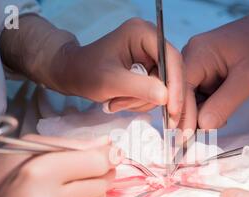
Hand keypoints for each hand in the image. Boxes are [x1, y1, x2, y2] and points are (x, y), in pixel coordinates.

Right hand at [0, 135, 121, 196]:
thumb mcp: (30, 146)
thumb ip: (72, 145)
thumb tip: (107, 145)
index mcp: (40, 171)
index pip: (95, 164)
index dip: (108, 154)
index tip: (110, 149)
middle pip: (102, 182)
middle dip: (104, 169)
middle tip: (94, 161)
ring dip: (96, 185)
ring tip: (78, 177)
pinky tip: (66, 193)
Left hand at [58, 18, 184, 127]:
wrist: (74, 74)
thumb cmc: (86, 72)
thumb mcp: (111, 81)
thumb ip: (139, 88)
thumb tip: (165, 97)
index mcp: (142, 33)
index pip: (170, 57)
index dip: (175, 84)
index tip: (173, 108)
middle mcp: (151, 42)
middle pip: (171, 74)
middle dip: (156, 97)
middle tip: (137, 110)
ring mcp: (151, 57)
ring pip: (164, 87)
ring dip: (142, 101)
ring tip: (117, 102)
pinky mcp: (148, 70)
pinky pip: (156, 92)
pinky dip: (140, 102)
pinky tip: (122, 101)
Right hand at [181, 4, 248, 130]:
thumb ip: (225, 103)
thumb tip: (203, 126)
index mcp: (199, 53)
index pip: (180, 88)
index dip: (182, 114)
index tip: (186, 138)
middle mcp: (191, 57)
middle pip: (180, 94)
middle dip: (189, 116)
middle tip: (197, 139)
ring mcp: (195, 65)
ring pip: (188, 98)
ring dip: (200, 113)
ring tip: (220, 119)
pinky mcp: (202, 73)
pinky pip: (197, 95)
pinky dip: (207, 108)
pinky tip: (220, 113)